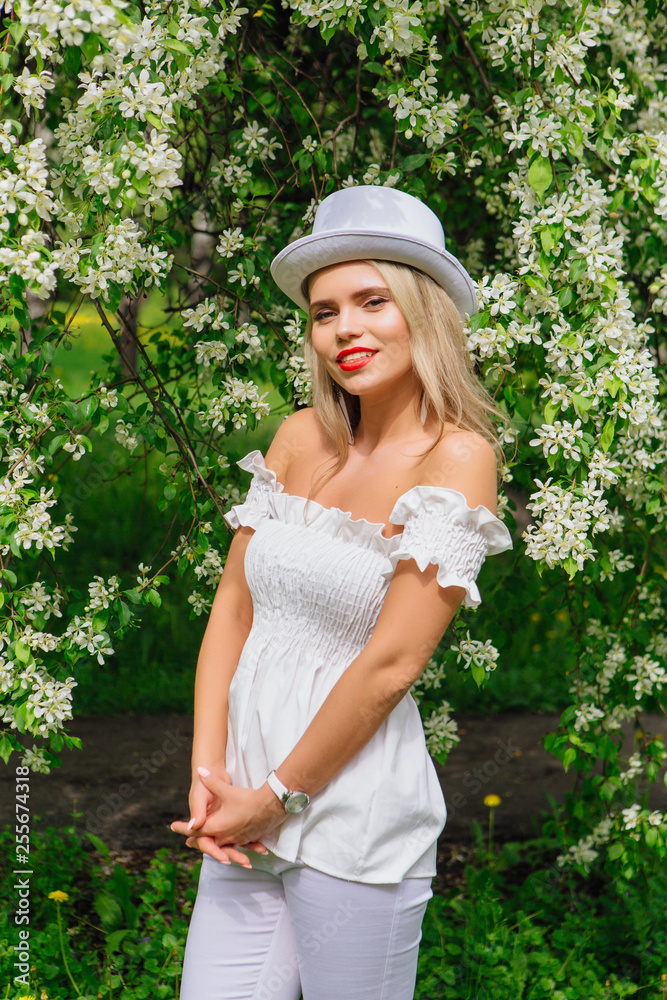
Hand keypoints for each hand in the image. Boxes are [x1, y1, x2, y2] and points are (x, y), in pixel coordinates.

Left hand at [171, 767, 285, 867]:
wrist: (271, 806)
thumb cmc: (248, 799)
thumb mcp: (227, 790)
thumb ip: (212, 782)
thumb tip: (200, 770)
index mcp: (216, 826)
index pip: (195, 830)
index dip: (183, 828)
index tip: (172, 827)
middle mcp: (225, 836)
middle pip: (206, 841)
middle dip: (197, 841)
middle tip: (187, 843)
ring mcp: (237, 839)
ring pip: (221, 845)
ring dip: (213, 845)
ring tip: (207, 845)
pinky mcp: (247, 838)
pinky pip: (234, 844)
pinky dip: (228, 845)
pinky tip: (230, 843)